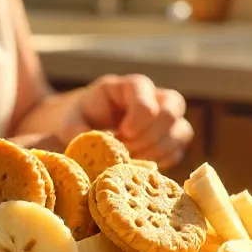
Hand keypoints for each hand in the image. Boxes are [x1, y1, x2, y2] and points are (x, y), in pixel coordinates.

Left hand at [57, 74, 192, 170]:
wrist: (89, 127)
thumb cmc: (80, 120)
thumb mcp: (70, 122)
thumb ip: (76, 130)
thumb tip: (97, 144)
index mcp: (129, 86)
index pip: (145, 92)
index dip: (139, 116)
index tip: (122, 134)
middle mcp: (154, 97)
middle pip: (173, 108)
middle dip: (151, 135)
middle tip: (128, 150)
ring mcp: (166, 118)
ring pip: (182, 130)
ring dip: (159, 150)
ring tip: (132, 160)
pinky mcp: (170, 139)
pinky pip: (178, 150)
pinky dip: (162, 161)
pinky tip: (140, 165)